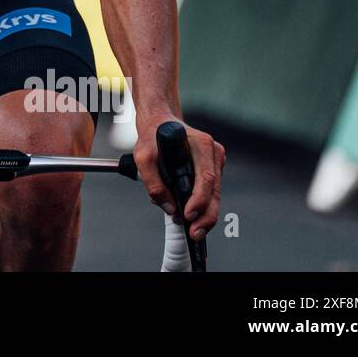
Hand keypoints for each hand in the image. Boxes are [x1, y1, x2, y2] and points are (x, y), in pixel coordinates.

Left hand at [134, 115, 224, 241]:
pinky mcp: (210, 170)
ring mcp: (214, 161)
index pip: (206, 177)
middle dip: (206, 216)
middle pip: (214, 191)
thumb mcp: (143, 157)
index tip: (188, 215)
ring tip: (191, 230)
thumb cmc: (151, 137)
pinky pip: (208, 191)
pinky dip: (199, 205)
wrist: (157, 123)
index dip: (199, 200)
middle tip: (195, 234)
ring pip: (213, 195)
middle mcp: (213, 152)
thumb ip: (153, 183)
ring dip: (203, 214)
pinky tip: (187, 214)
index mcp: (202, 144)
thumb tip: (168, 208)